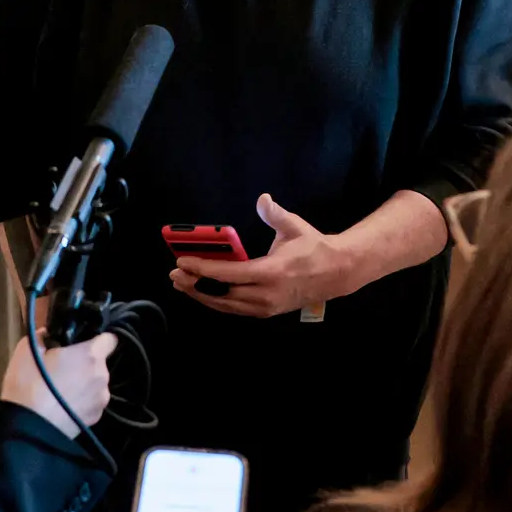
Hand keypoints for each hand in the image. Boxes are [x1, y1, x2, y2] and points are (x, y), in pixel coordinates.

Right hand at [0, 331, 114, 437]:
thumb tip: (50, 335)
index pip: (110, 339)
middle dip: (83, 363)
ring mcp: (101, 400)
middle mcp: (103, 376)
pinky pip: (91, 402)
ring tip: (60, 391)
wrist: (28, 429)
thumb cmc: (29, 384)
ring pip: (95, 384)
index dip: (96, 338)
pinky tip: (62, 406)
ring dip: (83, 383)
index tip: (81, 343)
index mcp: (91, 355)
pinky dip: (81, 401)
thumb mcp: (28, 350)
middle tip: (60, 368)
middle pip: (99, 363)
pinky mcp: (95, 419)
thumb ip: (44, 336)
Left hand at [171, 194, 348, 317]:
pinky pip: (234, 308)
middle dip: (195, 285)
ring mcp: (266, 307)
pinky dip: (216, 301)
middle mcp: (266, 294)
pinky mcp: (266, 312)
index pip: (229, 274)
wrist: (337, 274)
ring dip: (202, 296)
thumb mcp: (296, 227)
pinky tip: (202, 292)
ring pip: (226, 305)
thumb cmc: (313, 248)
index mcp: (271, 272)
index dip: (203, 269)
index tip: (183, 261)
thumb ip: (276, 214)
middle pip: (222, 294)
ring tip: (182, 283)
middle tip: (175, 274)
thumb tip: (263, 199)